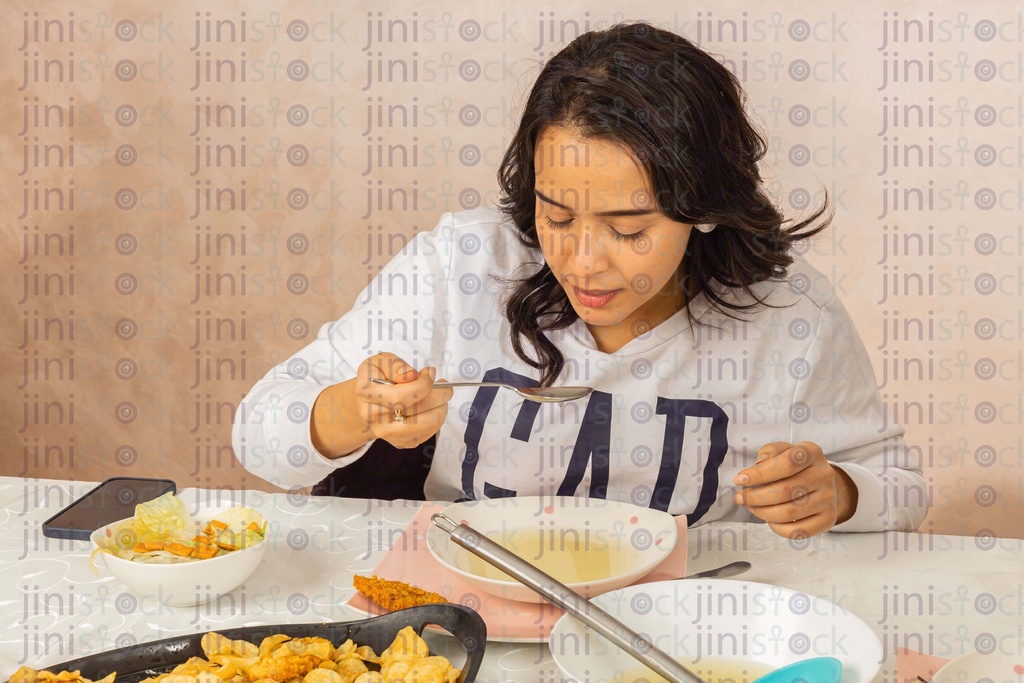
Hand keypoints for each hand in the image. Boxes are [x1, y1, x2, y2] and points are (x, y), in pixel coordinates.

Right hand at [354, 352, 453, 448]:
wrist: (368, 401)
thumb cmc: (377, 378)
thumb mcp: (381, 362)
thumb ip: (395, 365)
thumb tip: (411, 375)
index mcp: (368, 394)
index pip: (401, 396)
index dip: (423, 384)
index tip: (430, 373)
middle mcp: (374, 417)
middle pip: (416, 410)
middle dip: (439, 396)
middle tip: (446, 387)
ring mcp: (386, 433)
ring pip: (425, 425)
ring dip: (440, 409)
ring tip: (441, 397)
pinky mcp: (399, 442)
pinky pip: (427, 434)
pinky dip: (436, 420)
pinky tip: (432, 408)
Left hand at [732, 441, 856, 538]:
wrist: (821, 483)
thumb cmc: (794, 465)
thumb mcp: (783, 450)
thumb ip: (770, 451)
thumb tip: (760, 463)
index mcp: (812, 452)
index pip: (786, 464)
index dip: (759, 474)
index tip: (739, 480)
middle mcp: (824, 474)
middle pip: (785, 491)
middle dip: (755, 497)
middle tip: (740, 497)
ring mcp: (829, 498)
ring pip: (789, 512)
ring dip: (762, 512)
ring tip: (750, 507)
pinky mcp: (829, 519)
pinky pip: (798, 531)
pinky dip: (777, 528)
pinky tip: (768, 519)